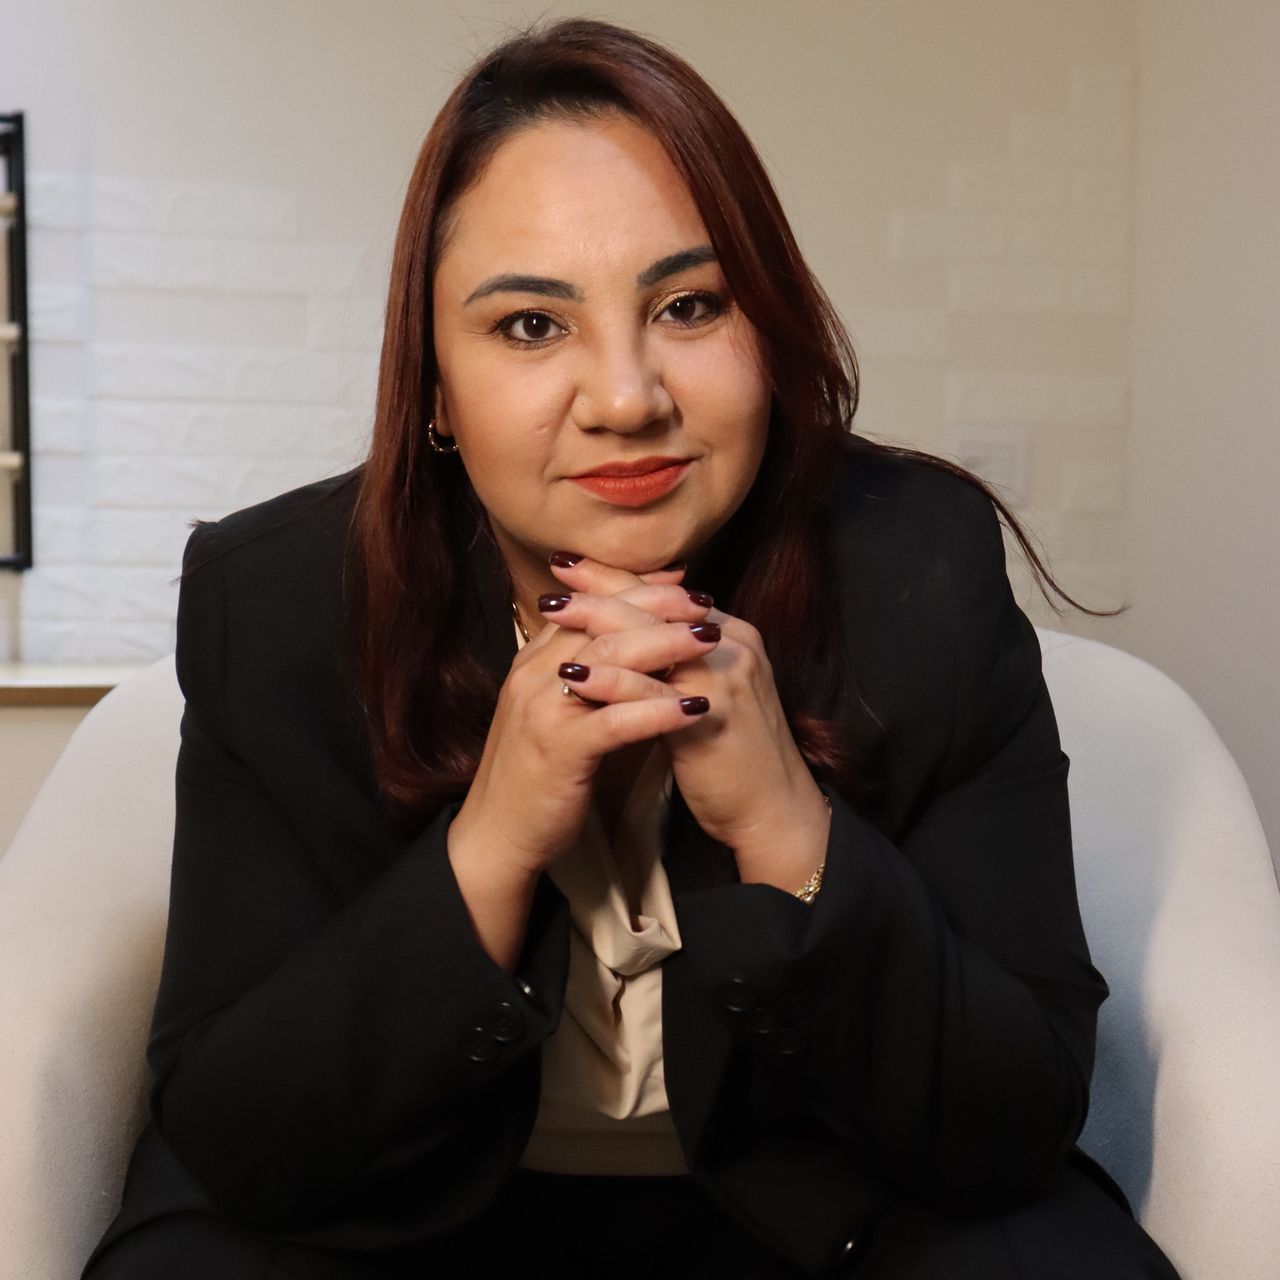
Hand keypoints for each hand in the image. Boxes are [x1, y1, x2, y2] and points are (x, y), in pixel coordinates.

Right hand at [447, 557, 720, 880]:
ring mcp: (544, 710)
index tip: (682, 583)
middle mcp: (534, 675)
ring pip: (611, 658)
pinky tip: (697, 707)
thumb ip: (586, 677)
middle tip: (706, 602)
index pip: (588, 606)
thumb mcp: (556, 714)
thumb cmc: (535, 776)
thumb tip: (634, 645)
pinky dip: (660, 710)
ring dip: (667, 645)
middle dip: (658, 607)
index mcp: (533, 662)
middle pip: (602, 620)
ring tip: (711, 640)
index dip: (636, 591)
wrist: (496, 835)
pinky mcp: (561, 750)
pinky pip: (616, 720)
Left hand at [545, 556, 829, 869]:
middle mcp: (732, 643)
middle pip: (655, 604)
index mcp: (731, 634)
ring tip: (551, 615)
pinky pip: (652, 689)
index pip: (664, 595)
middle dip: (598, 592)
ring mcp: (725, 675)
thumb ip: (677, 664)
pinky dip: (610, 680)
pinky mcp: (713, 712)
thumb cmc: (733, 757)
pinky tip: (573, 676)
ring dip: (595, 623)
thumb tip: (628, 641)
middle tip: (552, 585)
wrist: (775, 810)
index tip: (568, 568)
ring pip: (651, 637)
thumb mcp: (708, 695)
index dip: (615, 579)